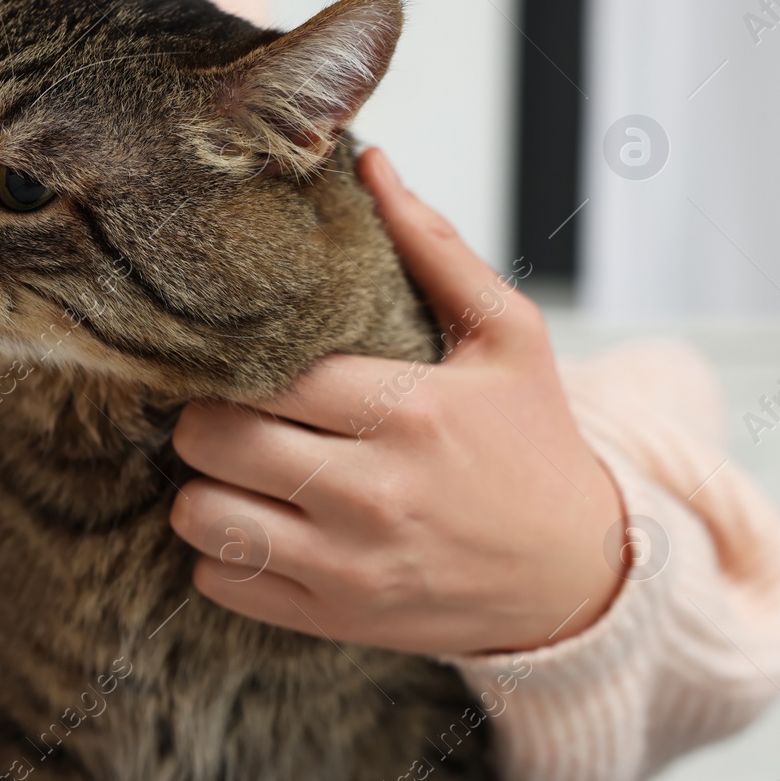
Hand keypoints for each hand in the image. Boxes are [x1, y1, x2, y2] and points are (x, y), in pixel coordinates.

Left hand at [169, 148, 622, 654]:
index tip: (244, 363)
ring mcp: (351, 564)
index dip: (237, 363)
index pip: (264, 374)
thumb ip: (434, 247)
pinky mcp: (337, 618)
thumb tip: (371, 163)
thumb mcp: (508, 335)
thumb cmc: (532, 442)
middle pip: (212, 439)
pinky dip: (222, 555)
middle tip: (228, 414)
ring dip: (203, 489)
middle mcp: (373, 491)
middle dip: (204, 419)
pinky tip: (258, 528)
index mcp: (408, 408)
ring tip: (234, 473)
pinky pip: (221, 581)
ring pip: (201, 516)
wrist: (578, 576)